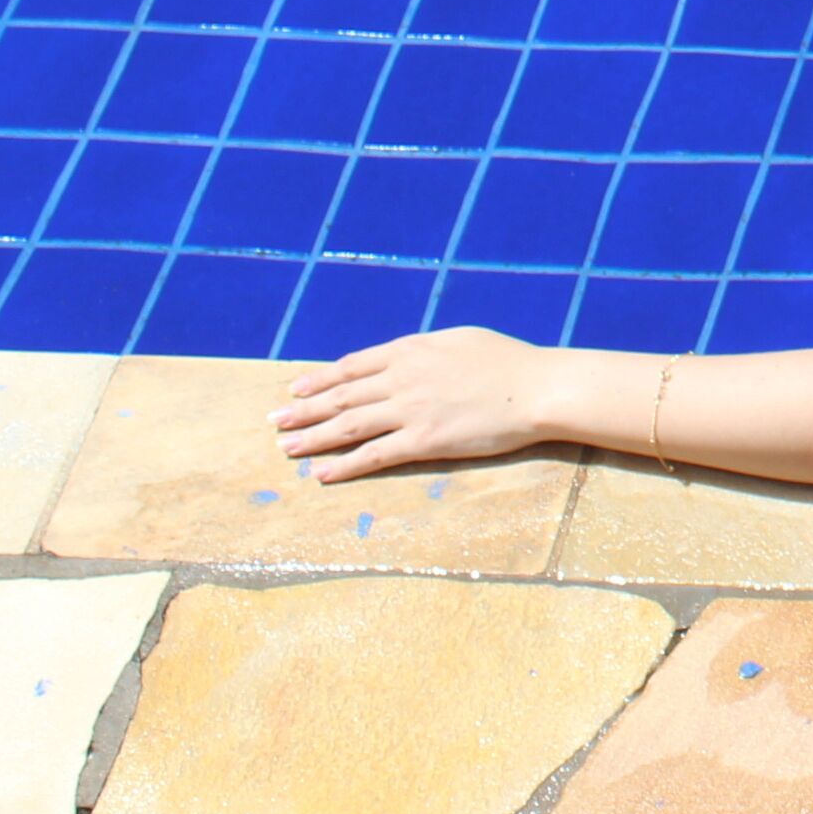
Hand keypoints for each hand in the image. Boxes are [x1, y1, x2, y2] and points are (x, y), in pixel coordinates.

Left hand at [270, 329, 559, 483]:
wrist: (537, 388)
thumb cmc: (508, 361)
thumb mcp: (460, 340)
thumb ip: (425, 349)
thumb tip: (403, 356)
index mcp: (411, 350)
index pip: (352, 367)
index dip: (320, 379)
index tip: (295, 389)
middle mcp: (402, 378)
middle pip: (341, 396)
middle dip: (303, 410)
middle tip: (274, 422)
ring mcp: (411, 411)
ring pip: (348, 425)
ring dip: (313, 438)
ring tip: (286, 449)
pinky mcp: (424, 441)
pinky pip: (374, 455)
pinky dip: (345, 465)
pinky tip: (323, 473)